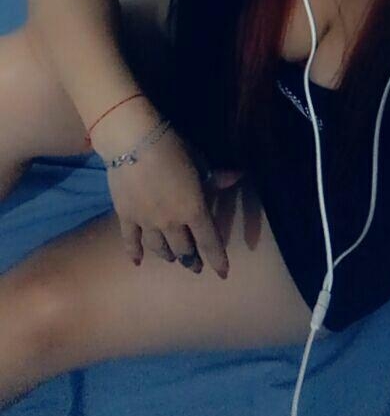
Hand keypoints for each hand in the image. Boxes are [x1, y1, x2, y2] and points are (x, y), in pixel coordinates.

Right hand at [104, 119, 242, 276]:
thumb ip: (216, 178)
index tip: (223, 273)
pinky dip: (135, 253)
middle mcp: (172, 223)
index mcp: (194, 210)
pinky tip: (137, 262)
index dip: (218, 259)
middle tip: (194, 266)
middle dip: (191, 260)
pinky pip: (131, 241)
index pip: (209, 242)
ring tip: (172, 258)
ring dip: (168, 255)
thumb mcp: (199, 161)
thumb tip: (238, 177)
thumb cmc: (172, 147)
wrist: (134, 142)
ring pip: (160, 248)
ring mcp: (147, 222)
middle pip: (183, 250)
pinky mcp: (126, 217)